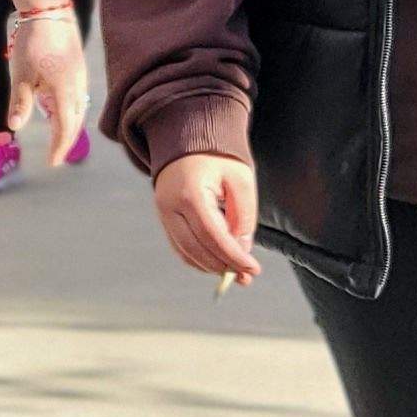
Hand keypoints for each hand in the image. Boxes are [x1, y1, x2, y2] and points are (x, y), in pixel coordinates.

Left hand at [4, 12, 90, 167]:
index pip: (65, 128)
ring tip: (58, 139)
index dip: (59, 147)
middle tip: (55, 156)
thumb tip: (14, 127)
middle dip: (65, 140)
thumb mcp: (21, 73)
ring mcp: (81, 77)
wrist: (50, 10)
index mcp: (65, 90)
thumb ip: (20, 101)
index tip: (51, 163)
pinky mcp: (79, 69)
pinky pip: (78, 97)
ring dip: (69, 126)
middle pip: (75, 122)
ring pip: (78, 109)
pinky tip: (58, 111)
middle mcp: (78, 86)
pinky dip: (70, 111)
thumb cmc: (32, 41)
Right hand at [152, 153, 262, 283]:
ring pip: (186, 253)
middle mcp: (170, 207)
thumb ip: (244, 215)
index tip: (253, 269)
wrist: (187, 140)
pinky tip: (219, 262)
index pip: (212, 236)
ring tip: (236, 272)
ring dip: (212, 266)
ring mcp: (163, 214)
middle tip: (247, 276)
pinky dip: (199, 259)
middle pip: (197, 249)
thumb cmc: (217, 158)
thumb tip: (242, 250)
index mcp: (190, 194)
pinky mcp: (164, 219)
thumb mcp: (240, 179)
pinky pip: (180, 248)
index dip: (233, 257)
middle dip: (224, 266)